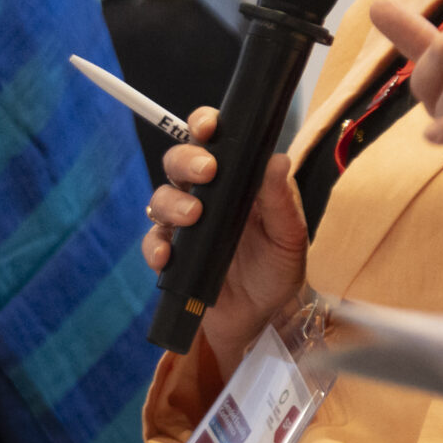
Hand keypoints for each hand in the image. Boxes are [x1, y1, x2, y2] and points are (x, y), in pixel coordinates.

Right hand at [141, 108, 308, 364]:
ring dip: (171, 202)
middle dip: (186, 161)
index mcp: (236, 181)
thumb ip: (282, 202)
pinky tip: (167, 255)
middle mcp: (206, 196)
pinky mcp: (171, 254)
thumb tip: (278, 161)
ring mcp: (185, 224)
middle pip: (179, 162)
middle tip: (205, 172)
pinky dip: (155, 245)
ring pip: (161, 198)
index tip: (208, 126)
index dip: (204, 124)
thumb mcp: (290, 238)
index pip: (214, 141)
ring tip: (192, 217)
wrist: (258, 318)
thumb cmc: (276, 269)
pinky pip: (152, 241)